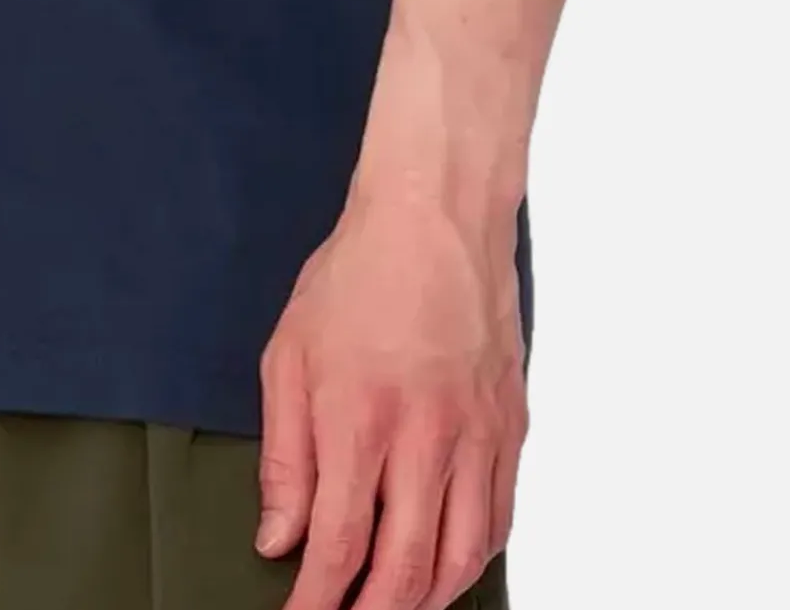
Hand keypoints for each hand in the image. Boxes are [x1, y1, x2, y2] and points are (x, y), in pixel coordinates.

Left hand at [256, 188, 526, 609]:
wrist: (434, 219)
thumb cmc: (356, 276)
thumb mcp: (288, 355)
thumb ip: (284, 455)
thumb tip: (279, 536)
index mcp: (359, 418)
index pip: (339, 545)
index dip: (319, 601)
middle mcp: (424, 438)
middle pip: (407, 570)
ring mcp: (475, 437)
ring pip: (461, 558)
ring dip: (426, 599)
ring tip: (394, 606)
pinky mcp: (509, 429)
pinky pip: (499, 521)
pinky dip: (472, 560)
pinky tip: (446, 567)